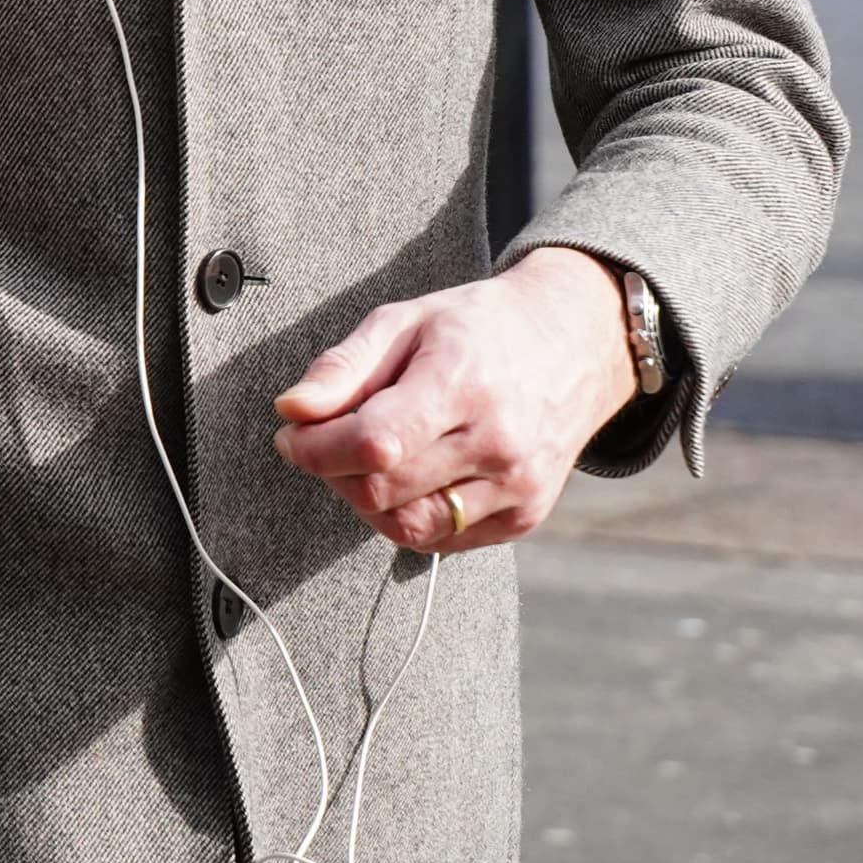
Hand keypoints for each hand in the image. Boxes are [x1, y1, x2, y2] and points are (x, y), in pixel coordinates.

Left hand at [269, 249, 639, 553]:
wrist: (571, 345)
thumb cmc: (477, 328)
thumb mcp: (403, 322)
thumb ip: (343, 368)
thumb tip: (292, 410)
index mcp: (462, 385)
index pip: (374, 444)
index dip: (317, 448)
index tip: (291, 435)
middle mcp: (498, 444)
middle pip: (383, 489)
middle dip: (333, 471)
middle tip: (324, 441)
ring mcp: (517, 487)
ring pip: (408, 527)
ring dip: (365, 500)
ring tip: (365, 459)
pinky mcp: (524, 516)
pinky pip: (442, 540)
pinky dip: (406, 517)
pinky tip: (404, 478)